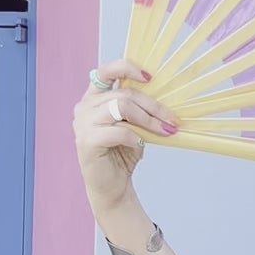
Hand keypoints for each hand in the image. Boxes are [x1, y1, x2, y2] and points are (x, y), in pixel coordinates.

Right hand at [73, 59, 178, 222]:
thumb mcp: (135, 126)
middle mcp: (84, 106)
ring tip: (163, 131)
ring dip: (148, 120)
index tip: (150, 77)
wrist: (111, 186)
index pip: (106, 71)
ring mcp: (83, 123)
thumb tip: (167, 100)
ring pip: (121, 107)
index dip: (127, 68)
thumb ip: (140, 109)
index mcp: (94, 97)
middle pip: (124, 94)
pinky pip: (119, 131)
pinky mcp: (87, 141)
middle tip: (172, 120)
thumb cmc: (122, 153)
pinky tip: (141, 145)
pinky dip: (135, 137)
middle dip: (153, 107)